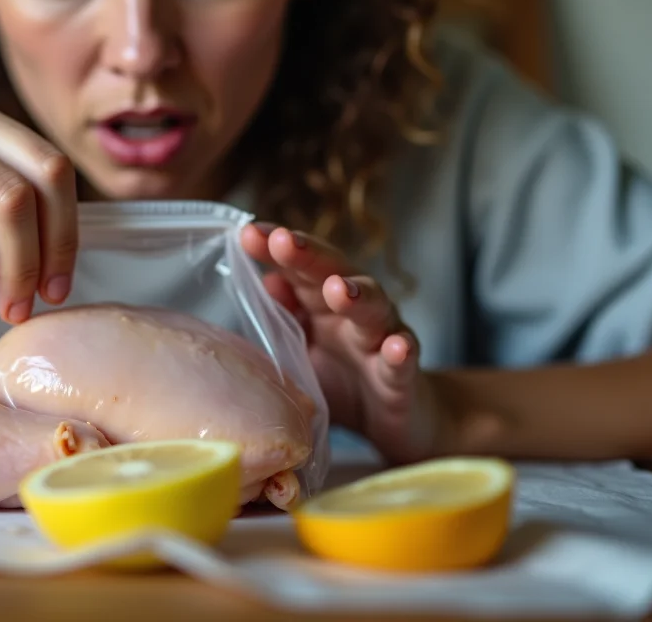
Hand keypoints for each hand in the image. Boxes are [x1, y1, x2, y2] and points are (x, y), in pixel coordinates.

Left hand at [240, 223, 442, 463]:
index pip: (298, 267)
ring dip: (357, 295)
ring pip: (374, 309)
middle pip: (335, 273)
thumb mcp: (305, 349)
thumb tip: (266, 280)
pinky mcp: (402, 376)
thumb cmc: (343, 379)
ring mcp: (382, 339)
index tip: (248, 232)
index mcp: (321, 303)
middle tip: (283, 241)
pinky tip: (396, 347)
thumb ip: (286, 315)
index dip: (275, 248)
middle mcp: (354, 312)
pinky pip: (403, 361)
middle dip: (309, 255)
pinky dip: (400, 352)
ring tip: (339, 289)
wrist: (400, 418)